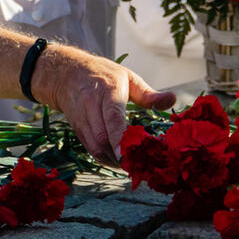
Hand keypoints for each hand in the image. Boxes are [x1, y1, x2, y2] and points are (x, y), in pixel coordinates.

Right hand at [31, 47, 175, 162]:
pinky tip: (116, 161)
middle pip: (102, 136)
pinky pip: (89, 148)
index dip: (118, 137)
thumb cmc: (103, 75)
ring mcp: (81, 117)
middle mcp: (91, 104)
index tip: (125, 154)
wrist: (66, 73)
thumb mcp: (128, 78)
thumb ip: (150, 94)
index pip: (113, 116)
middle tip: (138, 165)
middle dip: (119, 155)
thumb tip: (172, 99)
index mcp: (108, 90)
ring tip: (129, 165)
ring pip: (95, 146)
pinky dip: (103, 158)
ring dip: (112, 160)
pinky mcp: (76, 128)